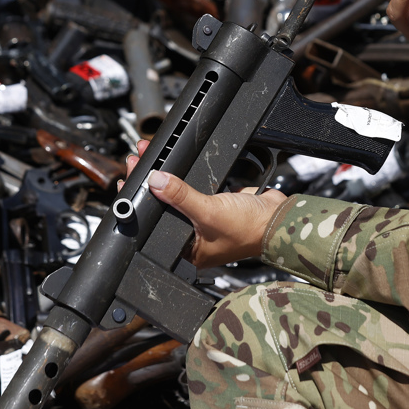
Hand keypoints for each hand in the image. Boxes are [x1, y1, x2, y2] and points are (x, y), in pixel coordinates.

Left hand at [121, 142, 287, 268]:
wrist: (279, 218)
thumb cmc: (250, 231)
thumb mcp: (209, 212)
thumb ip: (181, 196)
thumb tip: (156, 181)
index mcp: (185, 252)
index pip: (151, 227)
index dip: (139, 203)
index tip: (128, 180)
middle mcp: (191, 239)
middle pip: (160, 208)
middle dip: (147, 184)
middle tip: (137, 161)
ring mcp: (201, 221)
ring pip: (174, 196)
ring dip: (163, 177)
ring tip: (149, 157)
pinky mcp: (212, 205)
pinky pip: (190, 189)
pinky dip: (180, 177)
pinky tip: (173, 166)